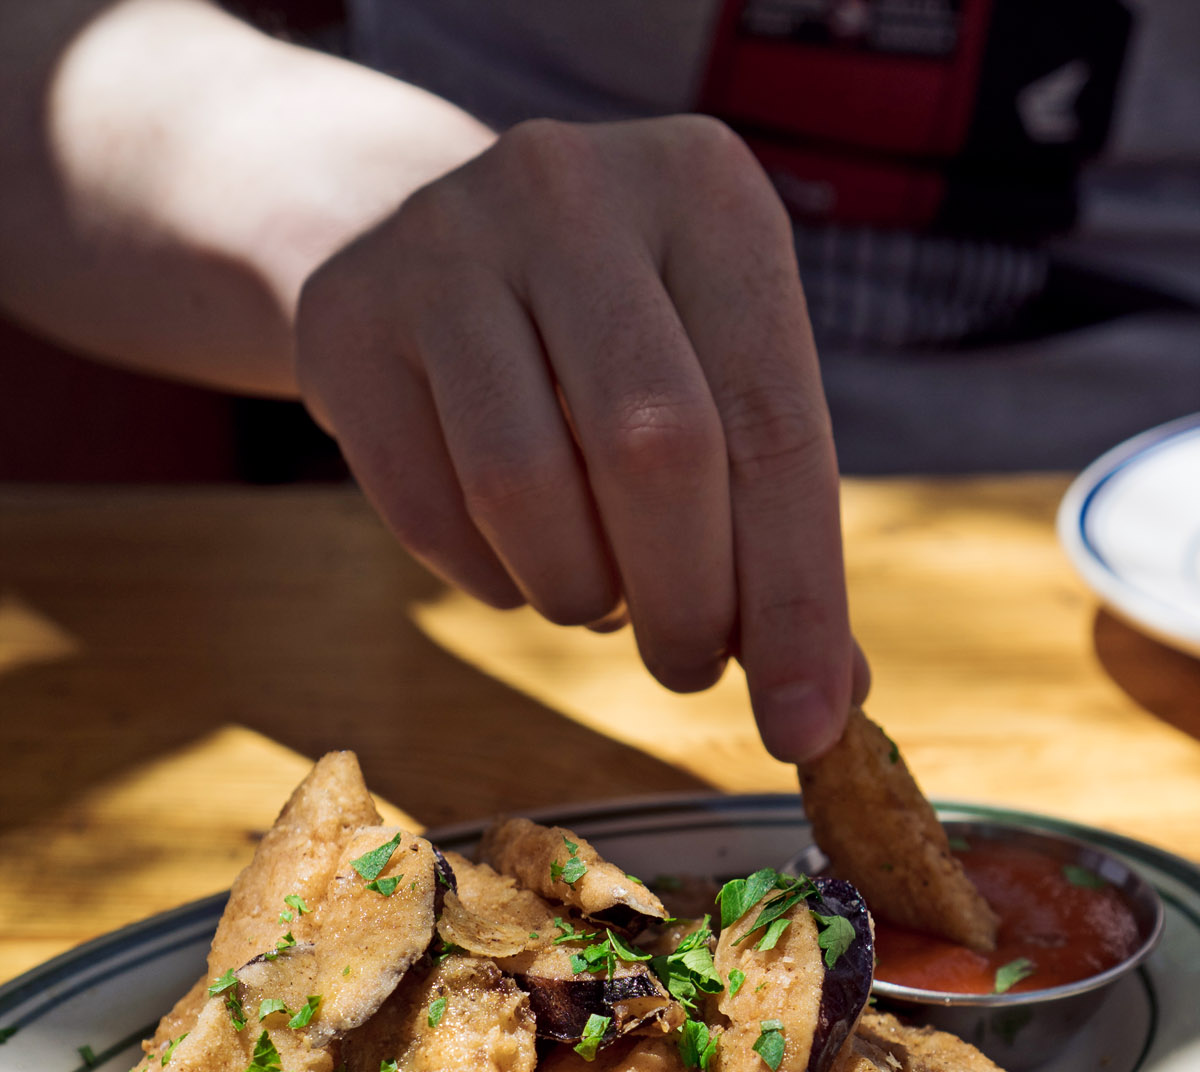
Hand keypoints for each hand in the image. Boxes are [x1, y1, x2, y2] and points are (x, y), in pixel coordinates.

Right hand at [296, 115, 867, 761]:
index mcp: (706, 195)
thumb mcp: (712, 381)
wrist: (418, 248)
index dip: (797, 597)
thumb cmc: (604, 342)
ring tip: (596, 597)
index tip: (802, 725)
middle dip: (686, 605)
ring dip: (578, 594)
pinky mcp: (349, 319)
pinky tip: (516, 561)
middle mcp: (573, 190)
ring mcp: (444, 243)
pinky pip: (430, 511)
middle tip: (687, 668)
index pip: (775, 425)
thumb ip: (774, 527)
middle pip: (653, 450)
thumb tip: (827, 701)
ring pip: (526, 488)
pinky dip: (490, 581)